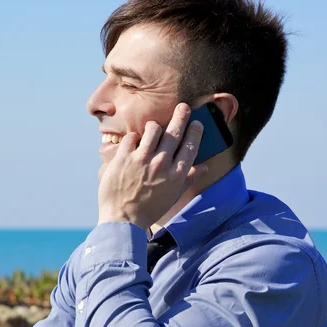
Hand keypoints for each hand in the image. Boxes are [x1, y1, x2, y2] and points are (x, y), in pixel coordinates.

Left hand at [97, 103, 207, 231]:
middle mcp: (161, 164)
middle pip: (174, 131)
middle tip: (183, 107)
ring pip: (153, 128)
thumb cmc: (149, 209)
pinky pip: (132, 136)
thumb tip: (205, 166)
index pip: (190, 146)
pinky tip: (134, 145)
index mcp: (176, 175)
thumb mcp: (173, 196)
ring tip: (153, 130)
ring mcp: (141, 159)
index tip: (197, 123)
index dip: (195, 131)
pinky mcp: (123, 157)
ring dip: (154, 127)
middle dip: (181, 116)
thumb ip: (189, 178)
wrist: (122, 220)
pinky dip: (134, 138)